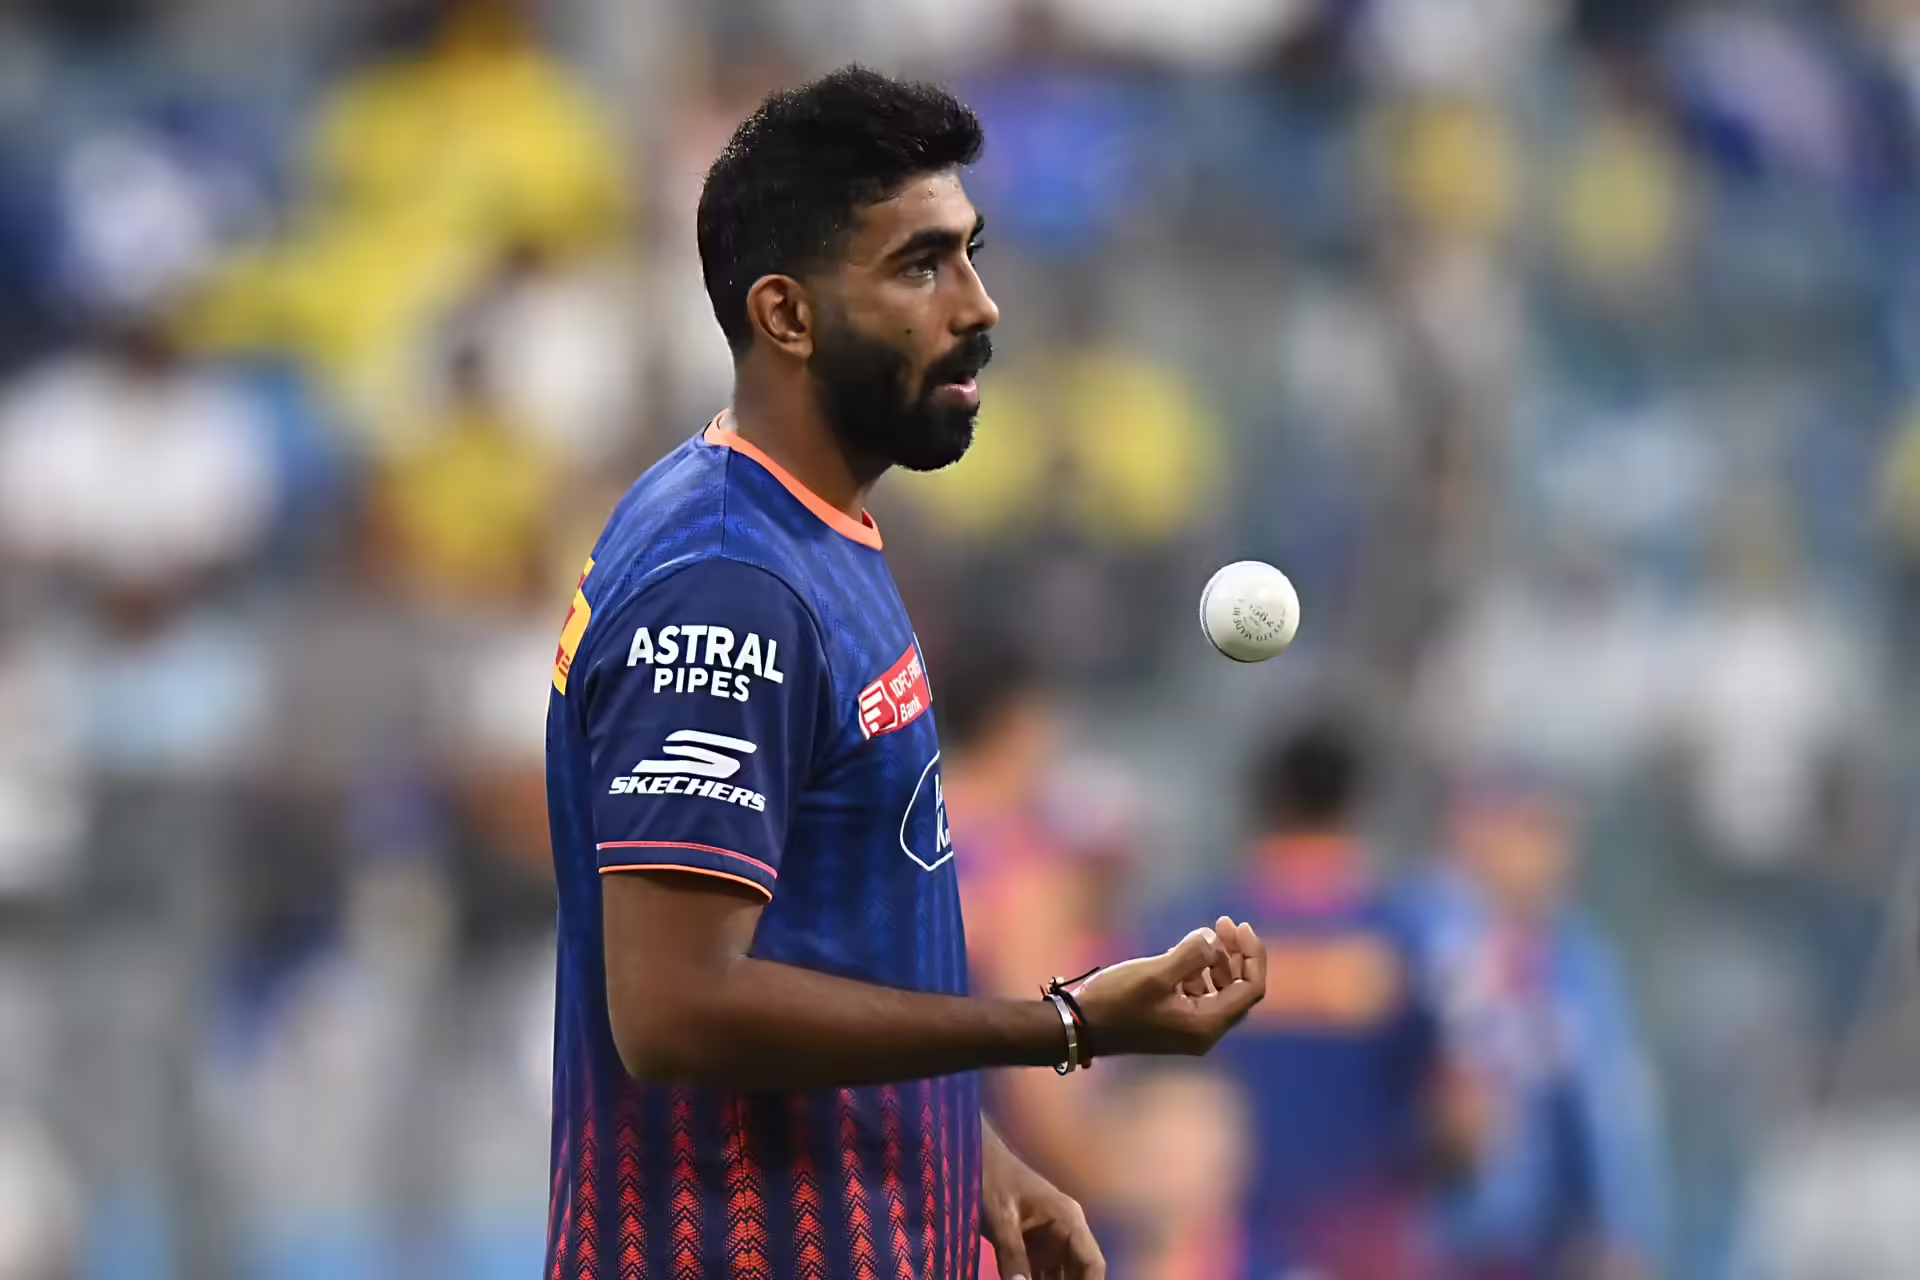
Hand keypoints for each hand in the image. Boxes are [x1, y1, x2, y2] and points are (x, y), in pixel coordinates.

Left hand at [981, 1126, 1104, 1279]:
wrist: (972, 1155)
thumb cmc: (990, 1177)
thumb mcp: (1000, 1216)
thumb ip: (1012, 1254)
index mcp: (1068, 1220)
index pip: (1093, 1263)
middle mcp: (1065, 1232)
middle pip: (1078, 1274)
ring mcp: (1048, 1239)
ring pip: (1060, 1276)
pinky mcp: (1030, 1245)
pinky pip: (1039, 1274)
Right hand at [1073, 917, 1264, 1057]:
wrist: (1080, 1027)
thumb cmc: (1116, 1002)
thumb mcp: (1155, 974)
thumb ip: (1191, 955)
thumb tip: (1214, 939)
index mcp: (1206, 1024)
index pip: (1251, 988)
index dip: (1252, 954)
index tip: (1238, 925)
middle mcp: (1204, 1031)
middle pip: (1240, 989)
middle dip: (1236, 954)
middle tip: (1223, 923)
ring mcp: (1189, 1029)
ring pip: (1221, 990)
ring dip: (1219, 961)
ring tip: (1202, 937)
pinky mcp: (1175, 1022)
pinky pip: (1201, 994)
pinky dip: (1201, 972)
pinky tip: (1184, 954)